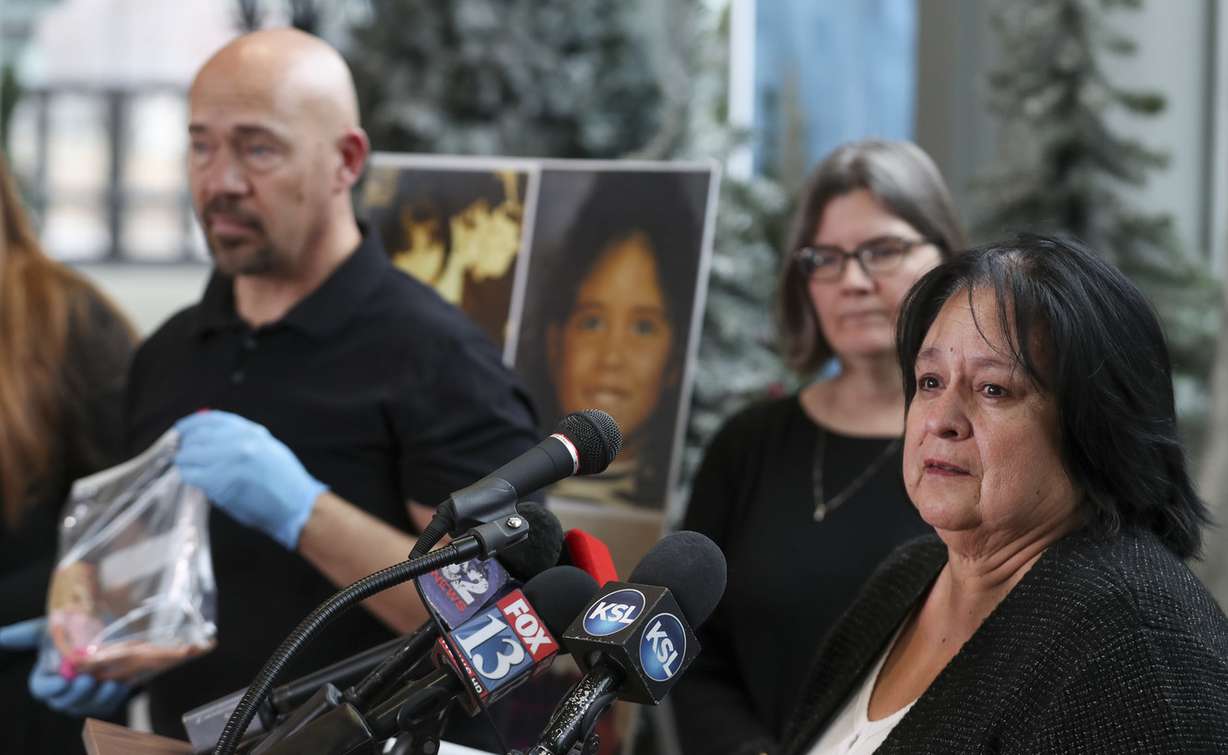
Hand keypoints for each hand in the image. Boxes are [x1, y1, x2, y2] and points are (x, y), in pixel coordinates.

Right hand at [0, 618, 129, 716]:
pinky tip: (122, 684)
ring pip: (88, 706)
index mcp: (45, 676)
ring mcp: (84, 696)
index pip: (42, 689)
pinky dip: (116, 697)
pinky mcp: (106, 697)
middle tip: (87, 679)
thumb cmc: (73, 625)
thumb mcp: (50, 626)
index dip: (50, 688)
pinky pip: (110, 704)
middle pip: (65, 702)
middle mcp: (63, 691)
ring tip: (109, 683)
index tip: (62, 680)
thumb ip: (25, 634)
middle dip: (76, 694)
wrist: (105, 625)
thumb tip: (1, 637)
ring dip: (98, 698)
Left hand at [174, 410, 326, 549]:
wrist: (296, 505)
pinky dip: (190, 477)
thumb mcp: (266, 447)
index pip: (210, 420)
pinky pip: (191, 476)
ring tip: (191, 469)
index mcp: (250, 431)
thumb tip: (209, 434)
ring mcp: (228, 461)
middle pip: (196, 437)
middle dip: (185, 446)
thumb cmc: (284, 480)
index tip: (181, 430)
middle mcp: (238, 442)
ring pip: (188, 456)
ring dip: (185, 463)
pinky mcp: (219, 482)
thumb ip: (240, 438)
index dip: (191, 424)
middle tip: (182, 453)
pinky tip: (197, 480)